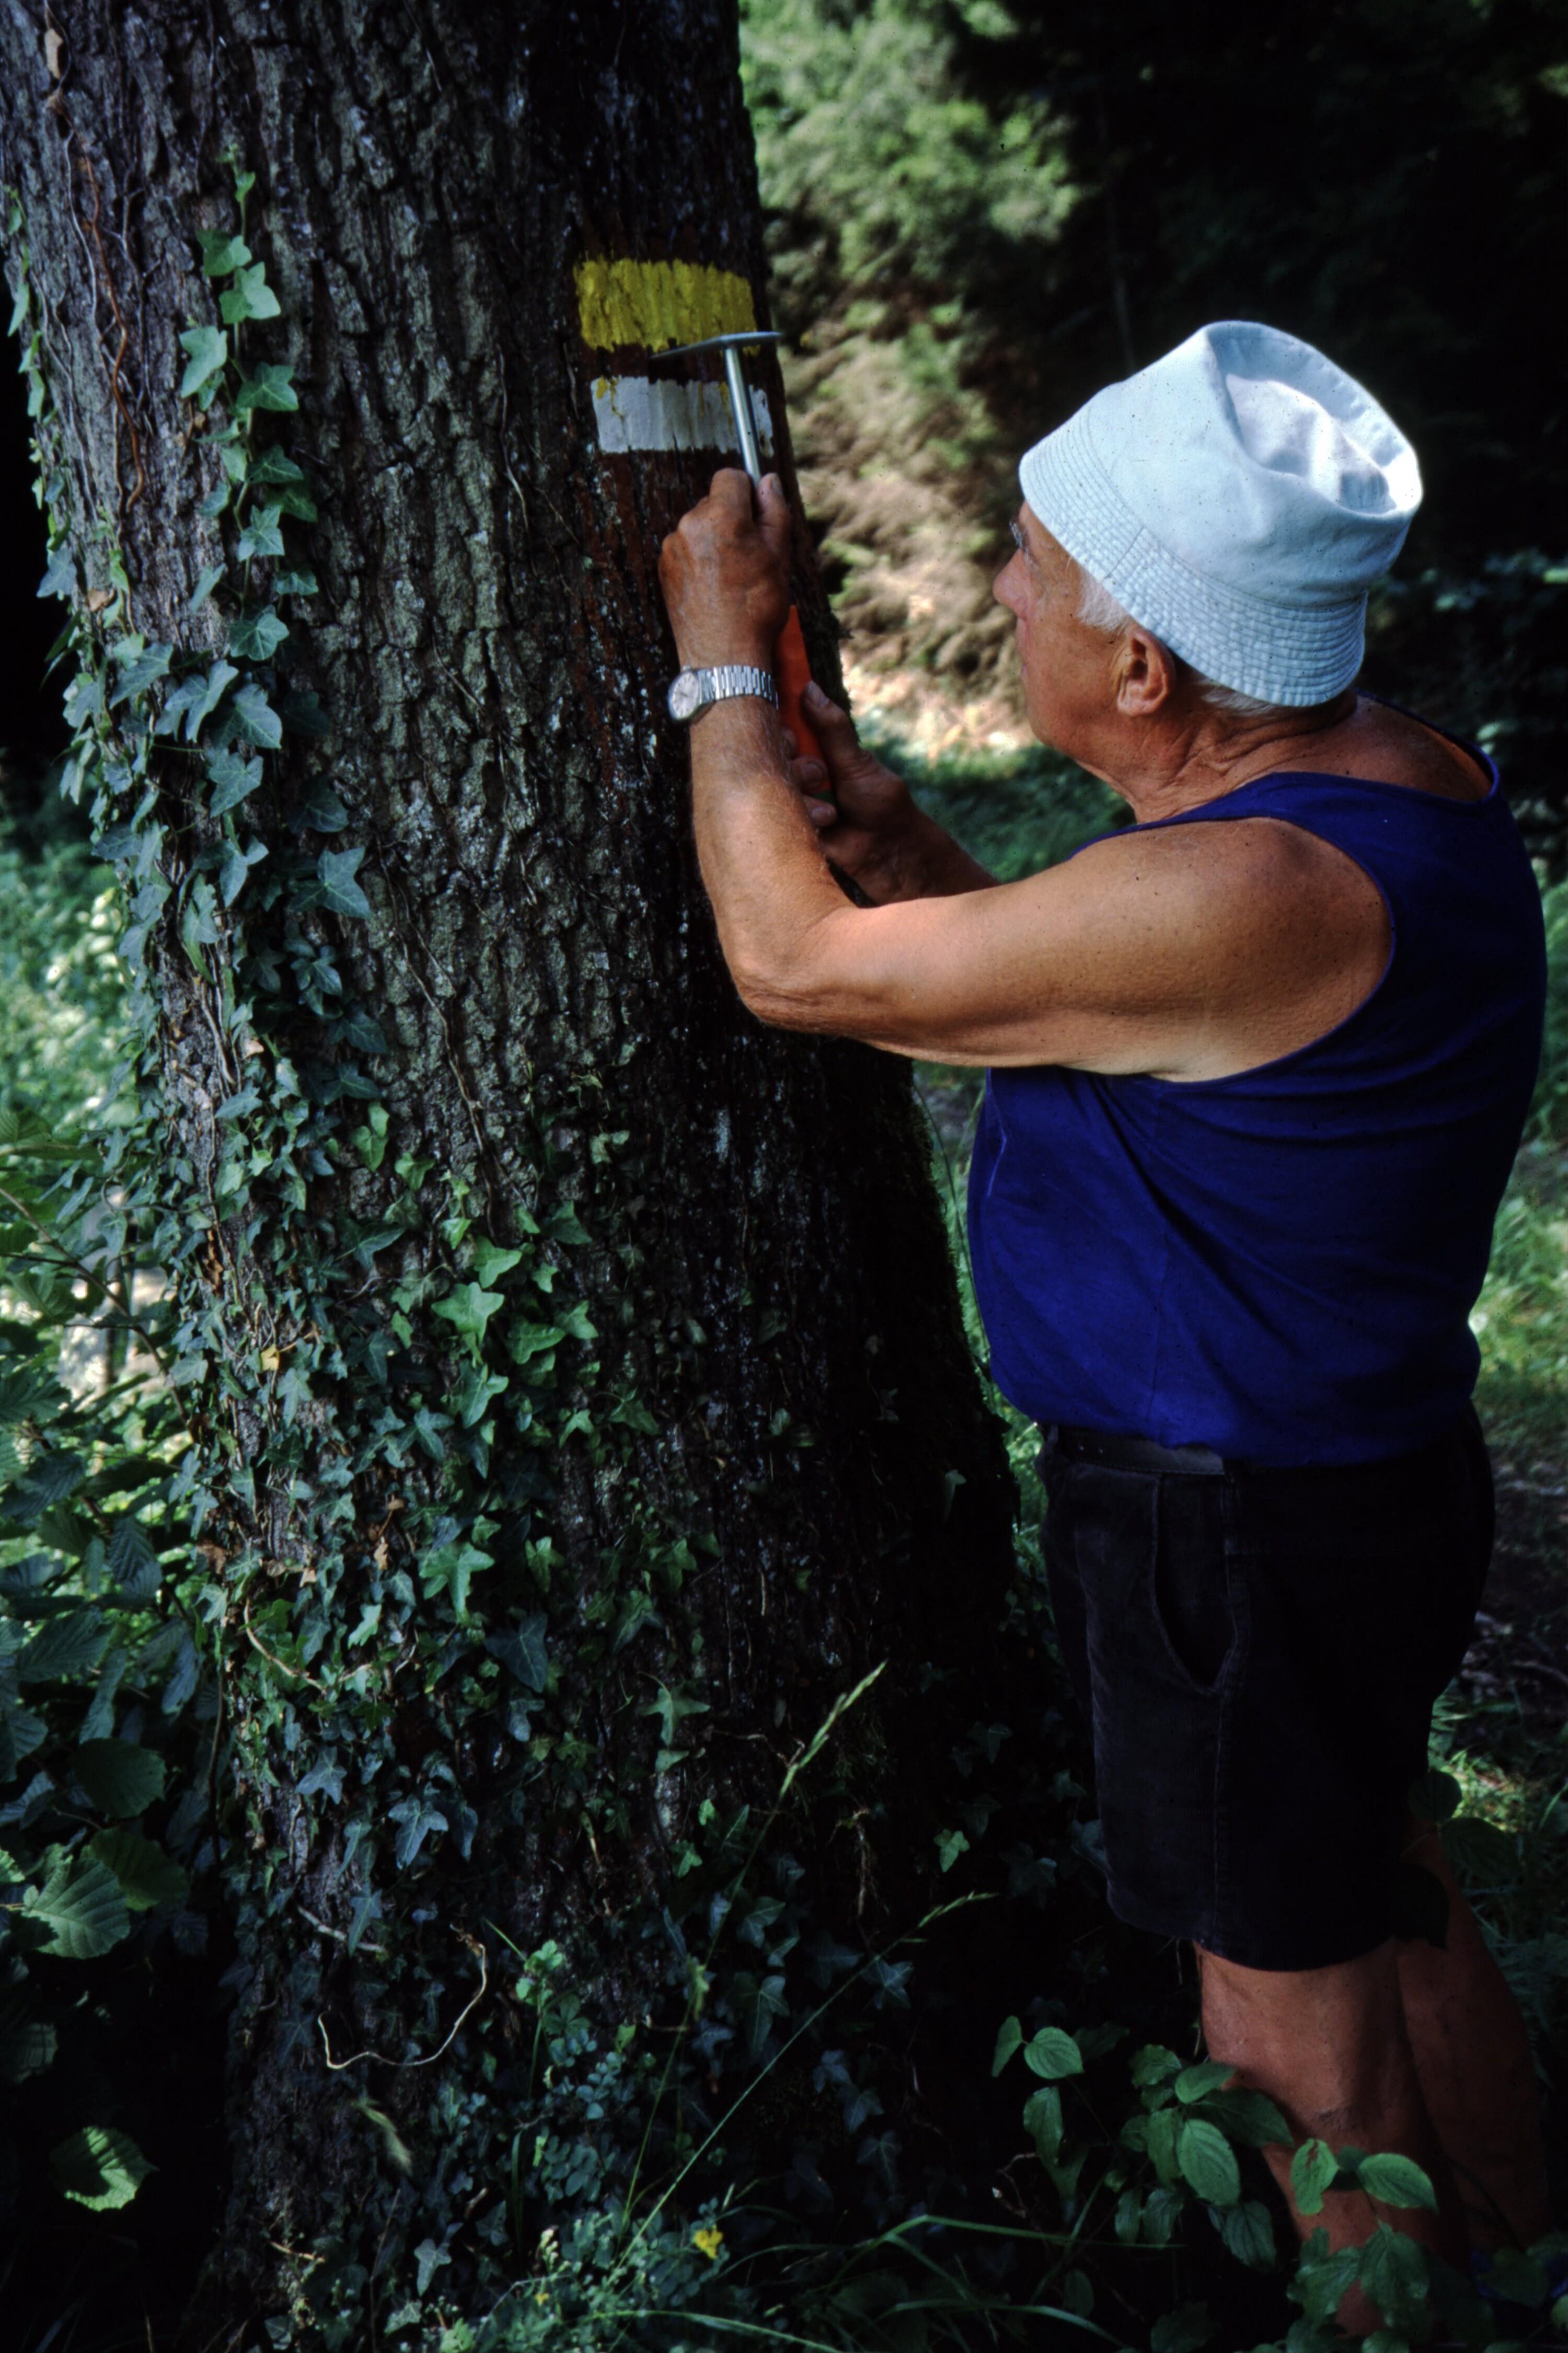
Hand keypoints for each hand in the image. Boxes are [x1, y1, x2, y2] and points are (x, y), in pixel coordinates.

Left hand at [659, 469, 792, 670]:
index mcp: (720, 516)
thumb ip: (774, 512)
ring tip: (731, 577)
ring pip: (699, 528)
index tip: (756, 515)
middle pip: (713, 503)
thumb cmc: (756, 608)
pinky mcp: (664, 568)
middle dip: (731, 519)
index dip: (747, 493)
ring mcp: (672, 548)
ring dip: (715, 541)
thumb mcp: (778, 556)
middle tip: (750, 556)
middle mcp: (689, 526)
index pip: (730, 477)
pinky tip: (714, 587)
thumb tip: (768, 481)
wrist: (724, 657)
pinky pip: (686, 550)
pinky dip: (700, 560)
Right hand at [783, 683, 922, 900]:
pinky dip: (802, 817)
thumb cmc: (881, 804)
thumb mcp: (857, 763)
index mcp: (817, 748)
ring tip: (831, 812)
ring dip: (803, 796)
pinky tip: (825, 824)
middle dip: (795, 765)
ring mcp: (794, 798)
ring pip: (774, 786)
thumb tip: (810, 688)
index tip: (794, 737)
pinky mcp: (792, 826)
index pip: (784, 726)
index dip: (783, 729)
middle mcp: (801, 770)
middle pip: (772, 755)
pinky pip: (778, 815)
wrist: (890, 856)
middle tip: (819, 776)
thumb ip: (831, 730)